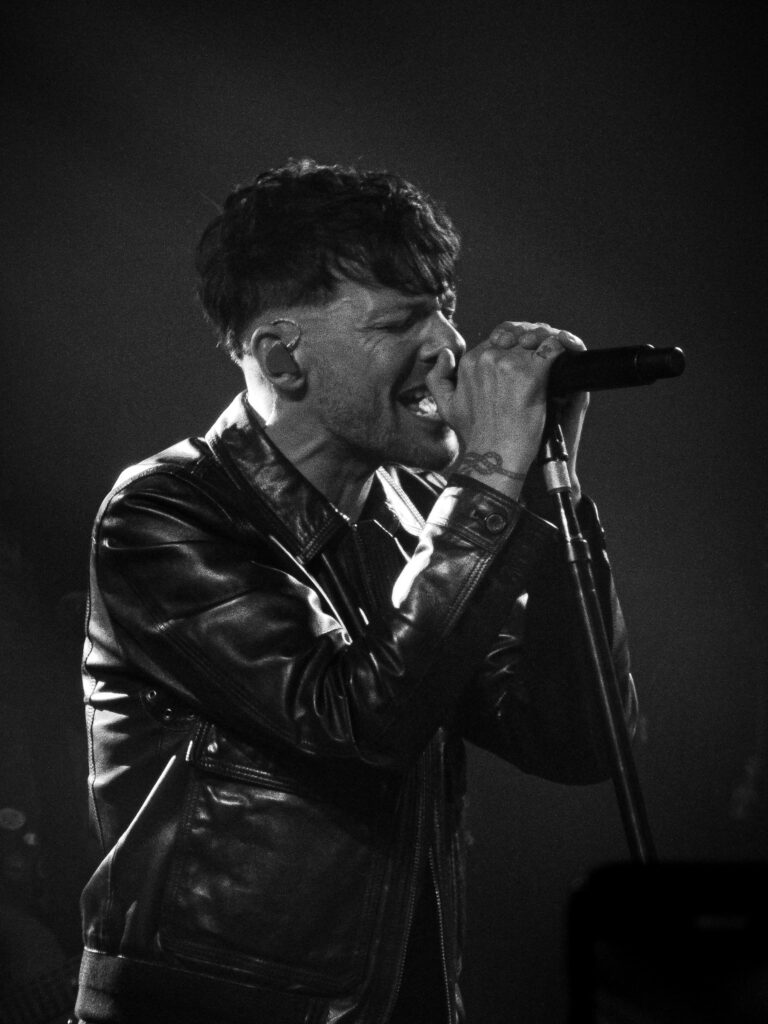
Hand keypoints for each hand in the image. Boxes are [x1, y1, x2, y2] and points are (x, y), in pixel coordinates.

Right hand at [427, 321, 588, 498]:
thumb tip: (446, 354)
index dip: (513, 346)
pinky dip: (561, 349)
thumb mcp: (446, 407)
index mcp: (469, 362)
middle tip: (542, 351)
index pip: (496, 340)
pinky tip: (565, 356)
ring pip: (536, 339)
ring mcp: (510, 364)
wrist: (496, 455)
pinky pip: (552, 348)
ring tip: (556, 353)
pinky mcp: (532, 373)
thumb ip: (438, 379)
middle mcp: (487, 358)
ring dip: (548, 343)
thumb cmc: (476, 435)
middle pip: (517, 336)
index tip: (524, 357)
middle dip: (531, 340)